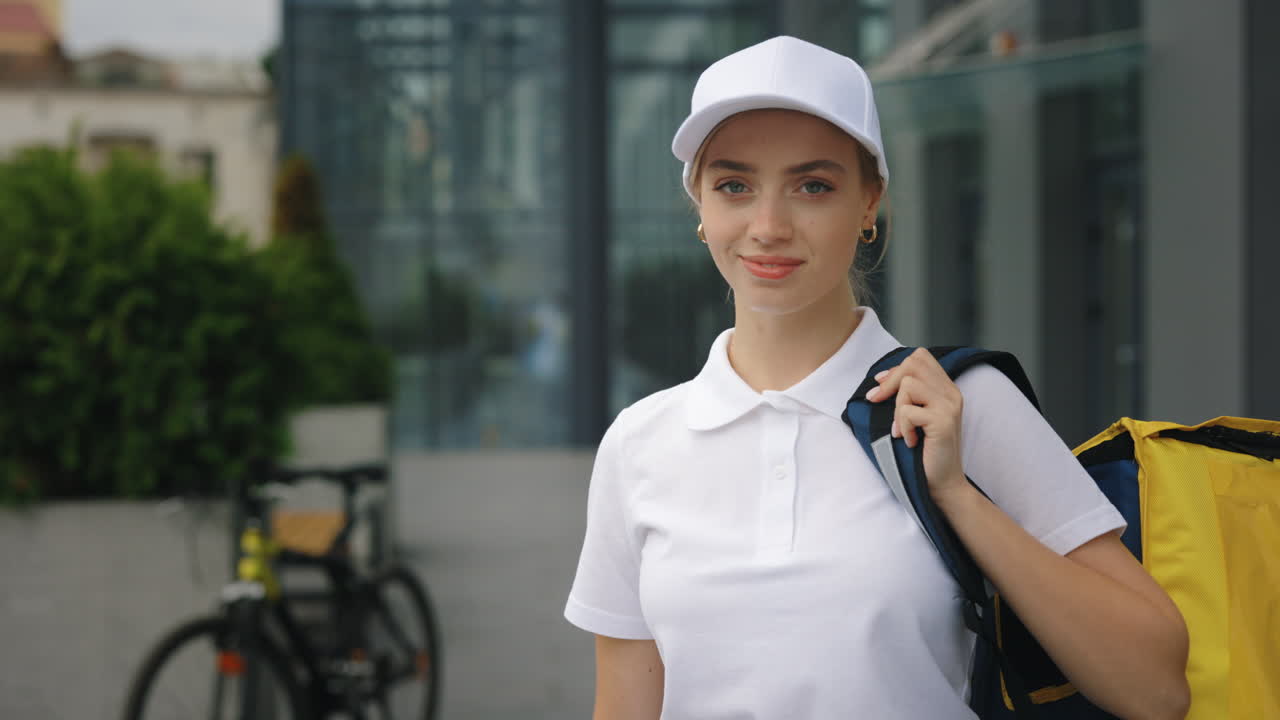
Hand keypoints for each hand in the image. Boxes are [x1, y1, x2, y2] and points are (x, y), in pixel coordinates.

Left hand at [863, 348, 967, 499]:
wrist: (943, 482)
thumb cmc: (925, 451)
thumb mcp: (917, 417)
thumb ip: (909, 395)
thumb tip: (880, 379)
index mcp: (946, 389)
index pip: (920, 357)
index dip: (896, 368)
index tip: (880, 386)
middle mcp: (951, 393)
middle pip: (913, 364)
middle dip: (890, 383)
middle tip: (877, 402)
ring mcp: (949, 406)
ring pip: (909, 385)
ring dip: (897, 410)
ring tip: (903, 431)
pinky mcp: (943, 421)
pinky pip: (907, 411)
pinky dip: (902, 427)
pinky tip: (910, 441)